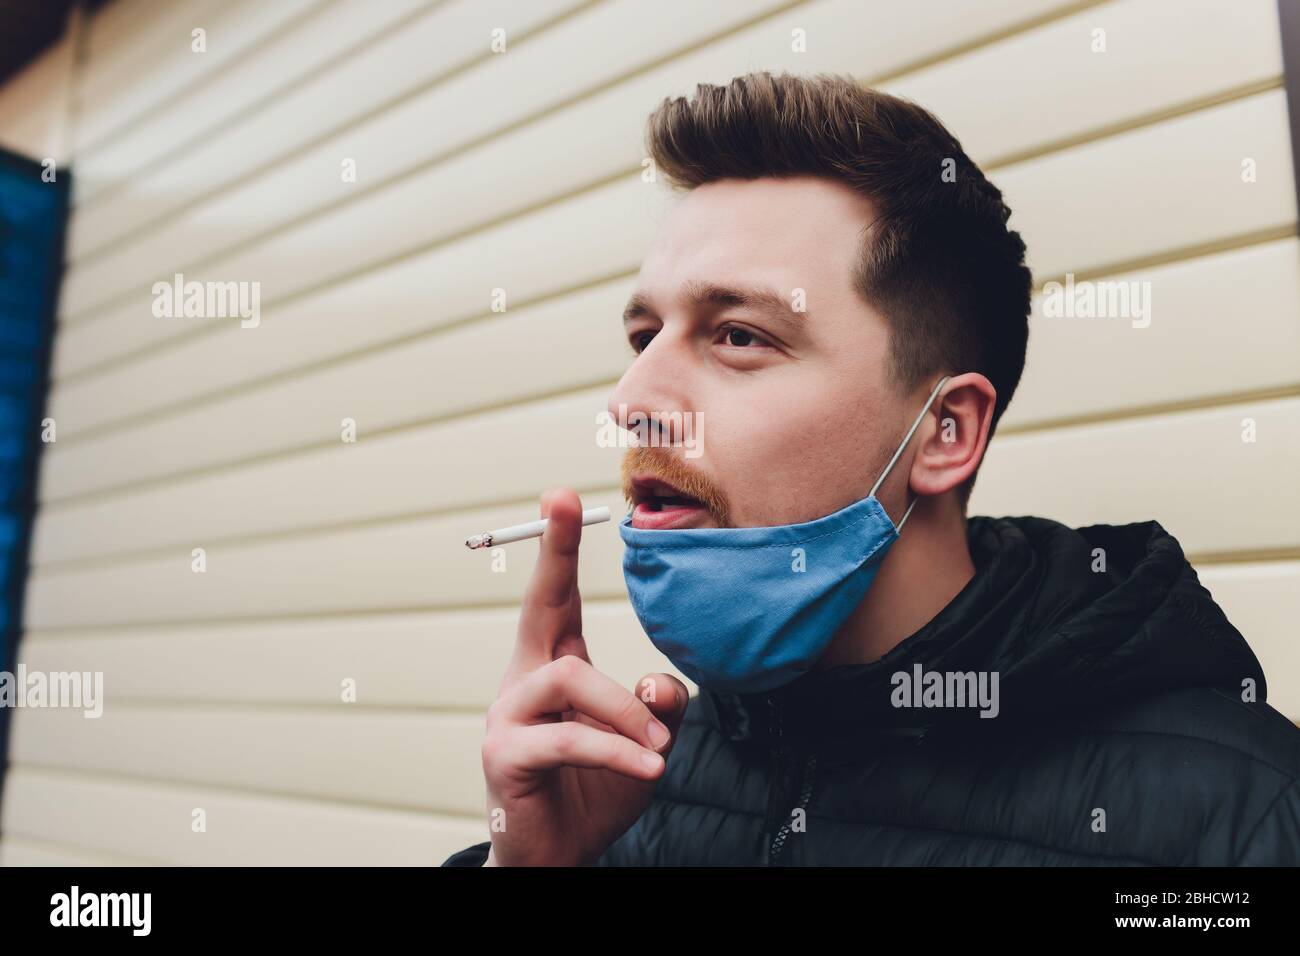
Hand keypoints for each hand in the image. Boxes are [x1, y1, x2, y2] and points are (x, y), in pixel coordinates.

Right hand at [480, 488, 688, 865]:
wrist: (557, 857)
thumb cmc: (595, 791)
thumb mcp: (643, 743)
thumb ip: (658, 707)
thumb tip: (661, 680)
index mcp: (554, 667)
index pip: (558, 598)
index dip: (560, 548)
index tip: (561, 495)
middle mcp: (524, 681)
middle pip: (538, 605)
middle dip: (553, 550)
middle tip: (560, 501)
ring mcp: (508, 716)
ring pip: (570, 677)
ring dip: (624, 710)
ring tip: (657, 747)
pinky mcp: (507, 755)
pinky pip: (571, 737)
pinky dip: (617, 749)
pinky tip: (649, 766)